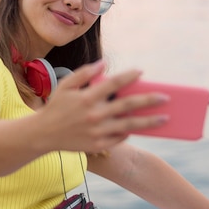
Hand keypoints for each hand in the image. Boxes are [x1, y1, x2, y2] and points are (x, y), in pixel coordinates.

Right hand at [36, 60, 168, 153]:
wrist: (43, 135)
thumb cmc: (56, 107)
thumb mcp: (65, 86)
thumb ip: (84, 73)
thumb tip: (104, 63)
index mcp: (87, 97)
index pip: (113, 83)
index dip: (128, 76)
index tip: (141, 72)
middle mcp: (94, 114)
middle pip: (128, 105)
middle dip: (149, 100)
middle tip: (166, 98)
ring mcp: (97, 131)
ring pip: (129, 125)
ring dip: (150, 121)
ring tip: (165, 118)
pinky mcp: (97, 145)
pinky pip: (119, 138)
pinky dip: (130, 132)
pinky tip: (139, 128)